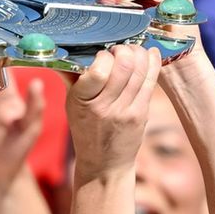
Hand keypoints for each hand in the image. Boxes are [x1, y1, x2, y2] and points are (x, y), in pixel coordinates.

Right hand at [67, 44, 160, 179]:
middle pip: (124, 65)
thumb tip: (62, 49)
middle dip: (124, 50)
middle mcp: (105, 107)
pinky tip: (150, 54)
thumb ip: (71, 77)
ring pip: (140, 70)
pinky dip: (152, 62)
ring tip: (133, 51)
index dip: (104, 55)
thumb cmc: (85, 129)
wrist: (104, 164)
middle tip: (119, 50)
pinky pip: (152, 80)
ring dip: (139, 53)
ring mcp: (126, 111)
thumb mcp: (71, 105)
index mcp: (82, 102)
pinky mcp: (142, 114)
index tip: (102, 54)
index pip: (99, 71)